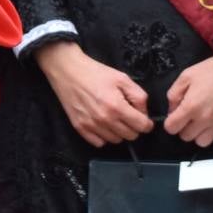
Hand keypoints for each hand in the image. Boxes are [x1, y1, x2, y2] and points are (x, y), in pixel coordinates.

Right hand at [36, 41, 152, 146]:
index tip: (141, 117)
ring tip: (113, 117)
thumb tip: (143, 113)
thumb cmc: (94, 72)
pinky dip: (103, 136)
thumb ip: (139, 96)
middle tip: (126, 114)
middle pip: (131, 136)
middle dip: (133, 126)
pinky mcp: (79, 127)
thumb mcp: (122, 78)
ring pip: (116, 140)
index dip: (146, 122)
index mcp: (117, 106)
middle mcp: (104, 119)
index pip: (142, 126)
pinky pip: (99, 143)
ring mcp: (91, 125)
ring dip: (118, 131)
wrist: (67, 70)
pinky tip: (102, 124)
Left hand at [164, 50, 212, 148]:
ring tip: (202, 121)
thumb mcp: (186, 76)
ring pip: (203, 142)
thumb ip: (174, 94)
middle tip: (188, 116)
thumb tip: (172, 109)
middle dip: (184, 128)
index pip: (171, 128)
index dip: (170, 123)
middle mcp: (205, 120)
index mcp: (191, 107)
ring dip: (199, 134)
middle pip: (186, 137)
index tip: (174, 117)